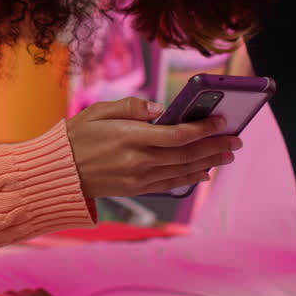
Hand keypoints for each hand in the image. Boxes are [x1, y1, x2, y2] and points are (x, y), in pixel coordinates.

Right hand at [66, 97, 240, 198]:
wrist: (58, 172)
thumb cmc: (78, 136)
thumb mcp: (100, 111)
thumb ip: (132, 107)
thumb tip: (162, 109)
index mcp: (130, 137)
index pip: (177, 134)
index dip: (203, 128)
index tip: (222, 121)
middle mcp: (138, 160)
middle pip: (187, 154)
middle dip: (215, 146)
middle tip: (236, 140)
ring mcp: (138, 178)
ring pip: (182, 170)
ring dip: (208, 162)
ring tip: (227, 155)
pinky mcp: (136, 189)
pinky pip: (169, 183)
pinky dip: (189, 178)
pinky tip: (203, 172)